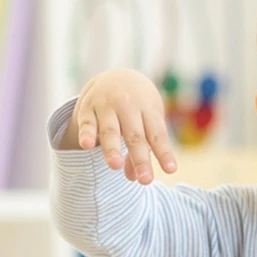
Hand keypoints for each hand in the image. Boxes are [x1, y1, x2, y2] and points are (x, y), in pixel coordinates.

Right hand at [64, 68, 176, 184]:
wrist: (118, 76)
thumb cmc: (139, 110)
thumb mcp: (146, 124)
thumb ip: (142, 151)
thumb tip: (134, 178)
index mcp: (148, 111)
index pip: (157, 135)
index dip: (164, 153)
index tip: (171, 170)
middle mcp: (129, 106)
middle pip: (135, 136)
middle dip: (140, 158)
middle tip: (145, 180)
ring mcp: (107, 106)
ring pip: (110, 130)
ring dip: (112, 148)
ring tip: (114, 166)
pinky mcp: (88, 108)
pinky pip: (87, 122)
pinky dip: (86, 133)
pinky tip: (86, 146)